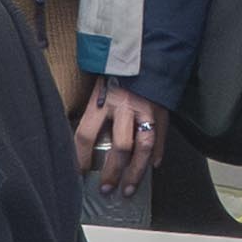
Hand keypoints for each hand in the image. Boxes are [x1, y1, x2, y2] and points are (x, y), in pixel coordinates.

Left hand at [72, 78, 159, 195]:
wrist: (143, 50)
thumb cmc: (115, 71)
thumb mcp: (97, 88)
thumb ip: (92, 112)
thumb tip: (81, 142)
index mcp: (102, 101)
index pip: (86, 135)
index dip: (81, 158)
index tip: (79, 174)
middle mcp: (124, 107)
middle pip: (119, 147)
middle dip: (112, 172)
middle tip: (106, 190)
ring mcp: (146, 111)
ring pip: (142, 148)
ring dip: (136, 172)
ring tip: (129, 189)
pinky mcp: (162, 111)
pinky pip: (160, 137)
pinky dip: (157, 154)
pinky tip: (153, 167)